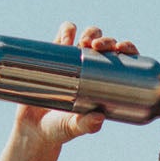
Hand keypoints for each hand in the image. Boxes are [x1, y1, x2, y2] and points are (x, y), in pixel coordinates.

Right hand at [14, 22, 139, 145]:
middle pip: (106, 45)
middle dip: (105, 40)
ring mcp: (73, 60)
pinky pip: (63, 35)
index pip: (122, 61)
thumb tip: (99, 118)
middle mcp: (91, 69)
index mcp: (104, 83)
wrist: (33, 129)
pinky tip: (69, 34)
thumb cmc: (59, 130)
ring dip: (90, 33)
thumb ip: (86, 125)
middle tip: (96, 48)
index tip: (121, 49)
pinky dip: (67, 30)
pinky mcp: (54, 55)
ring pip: (88, 36)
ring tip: (83, 43)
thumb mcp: (73, 128)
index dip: (127, 49)